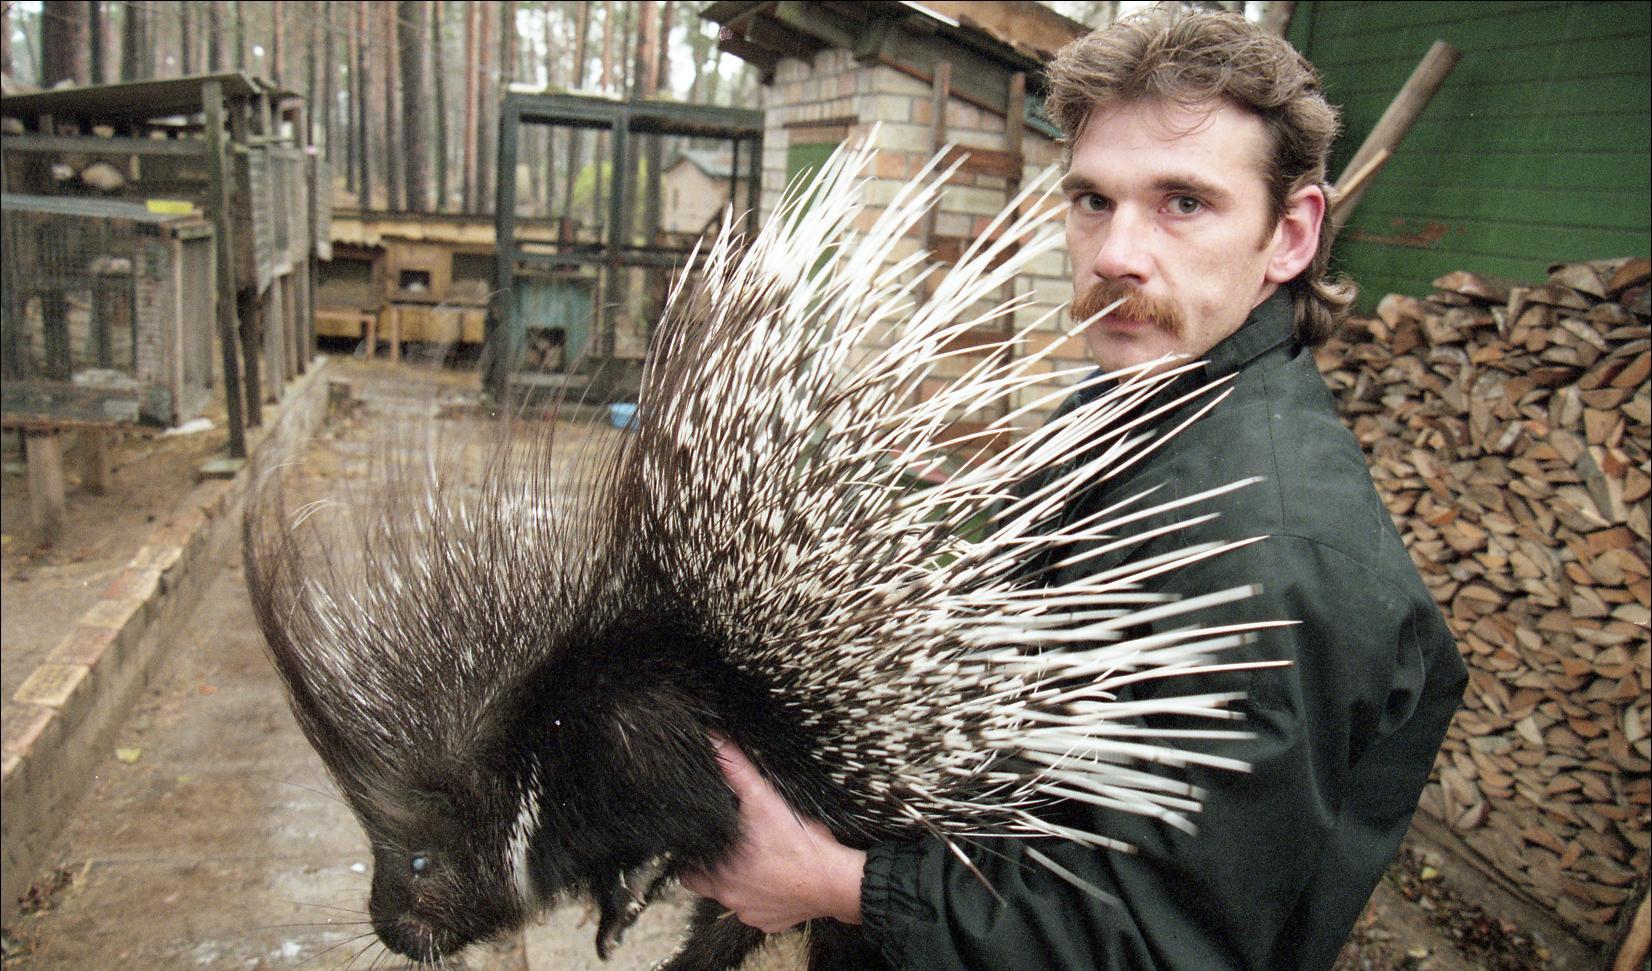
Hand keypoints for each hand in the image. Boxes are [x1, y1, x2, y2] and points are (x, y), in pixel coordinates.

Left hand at [680, 736, 865, 931]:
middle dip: (716, 870)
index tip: (703, 844)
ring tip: (760, 861)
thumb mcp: (765, 801)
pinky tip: (778, 879)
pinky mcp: (772, 923)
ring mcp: (751, 914)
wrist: (837, 882)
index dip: (692, 857)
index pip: (688, 871)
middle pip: (709, 887)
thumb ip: (736, 772)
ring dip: (743, 883)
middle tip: (731, 850)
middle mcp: (730, 899)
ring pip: (735, 899)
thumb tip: (715, 743)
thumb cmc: (800, 844)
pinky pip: (760, 912)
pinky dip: (766, 898)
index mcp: (720, 874)